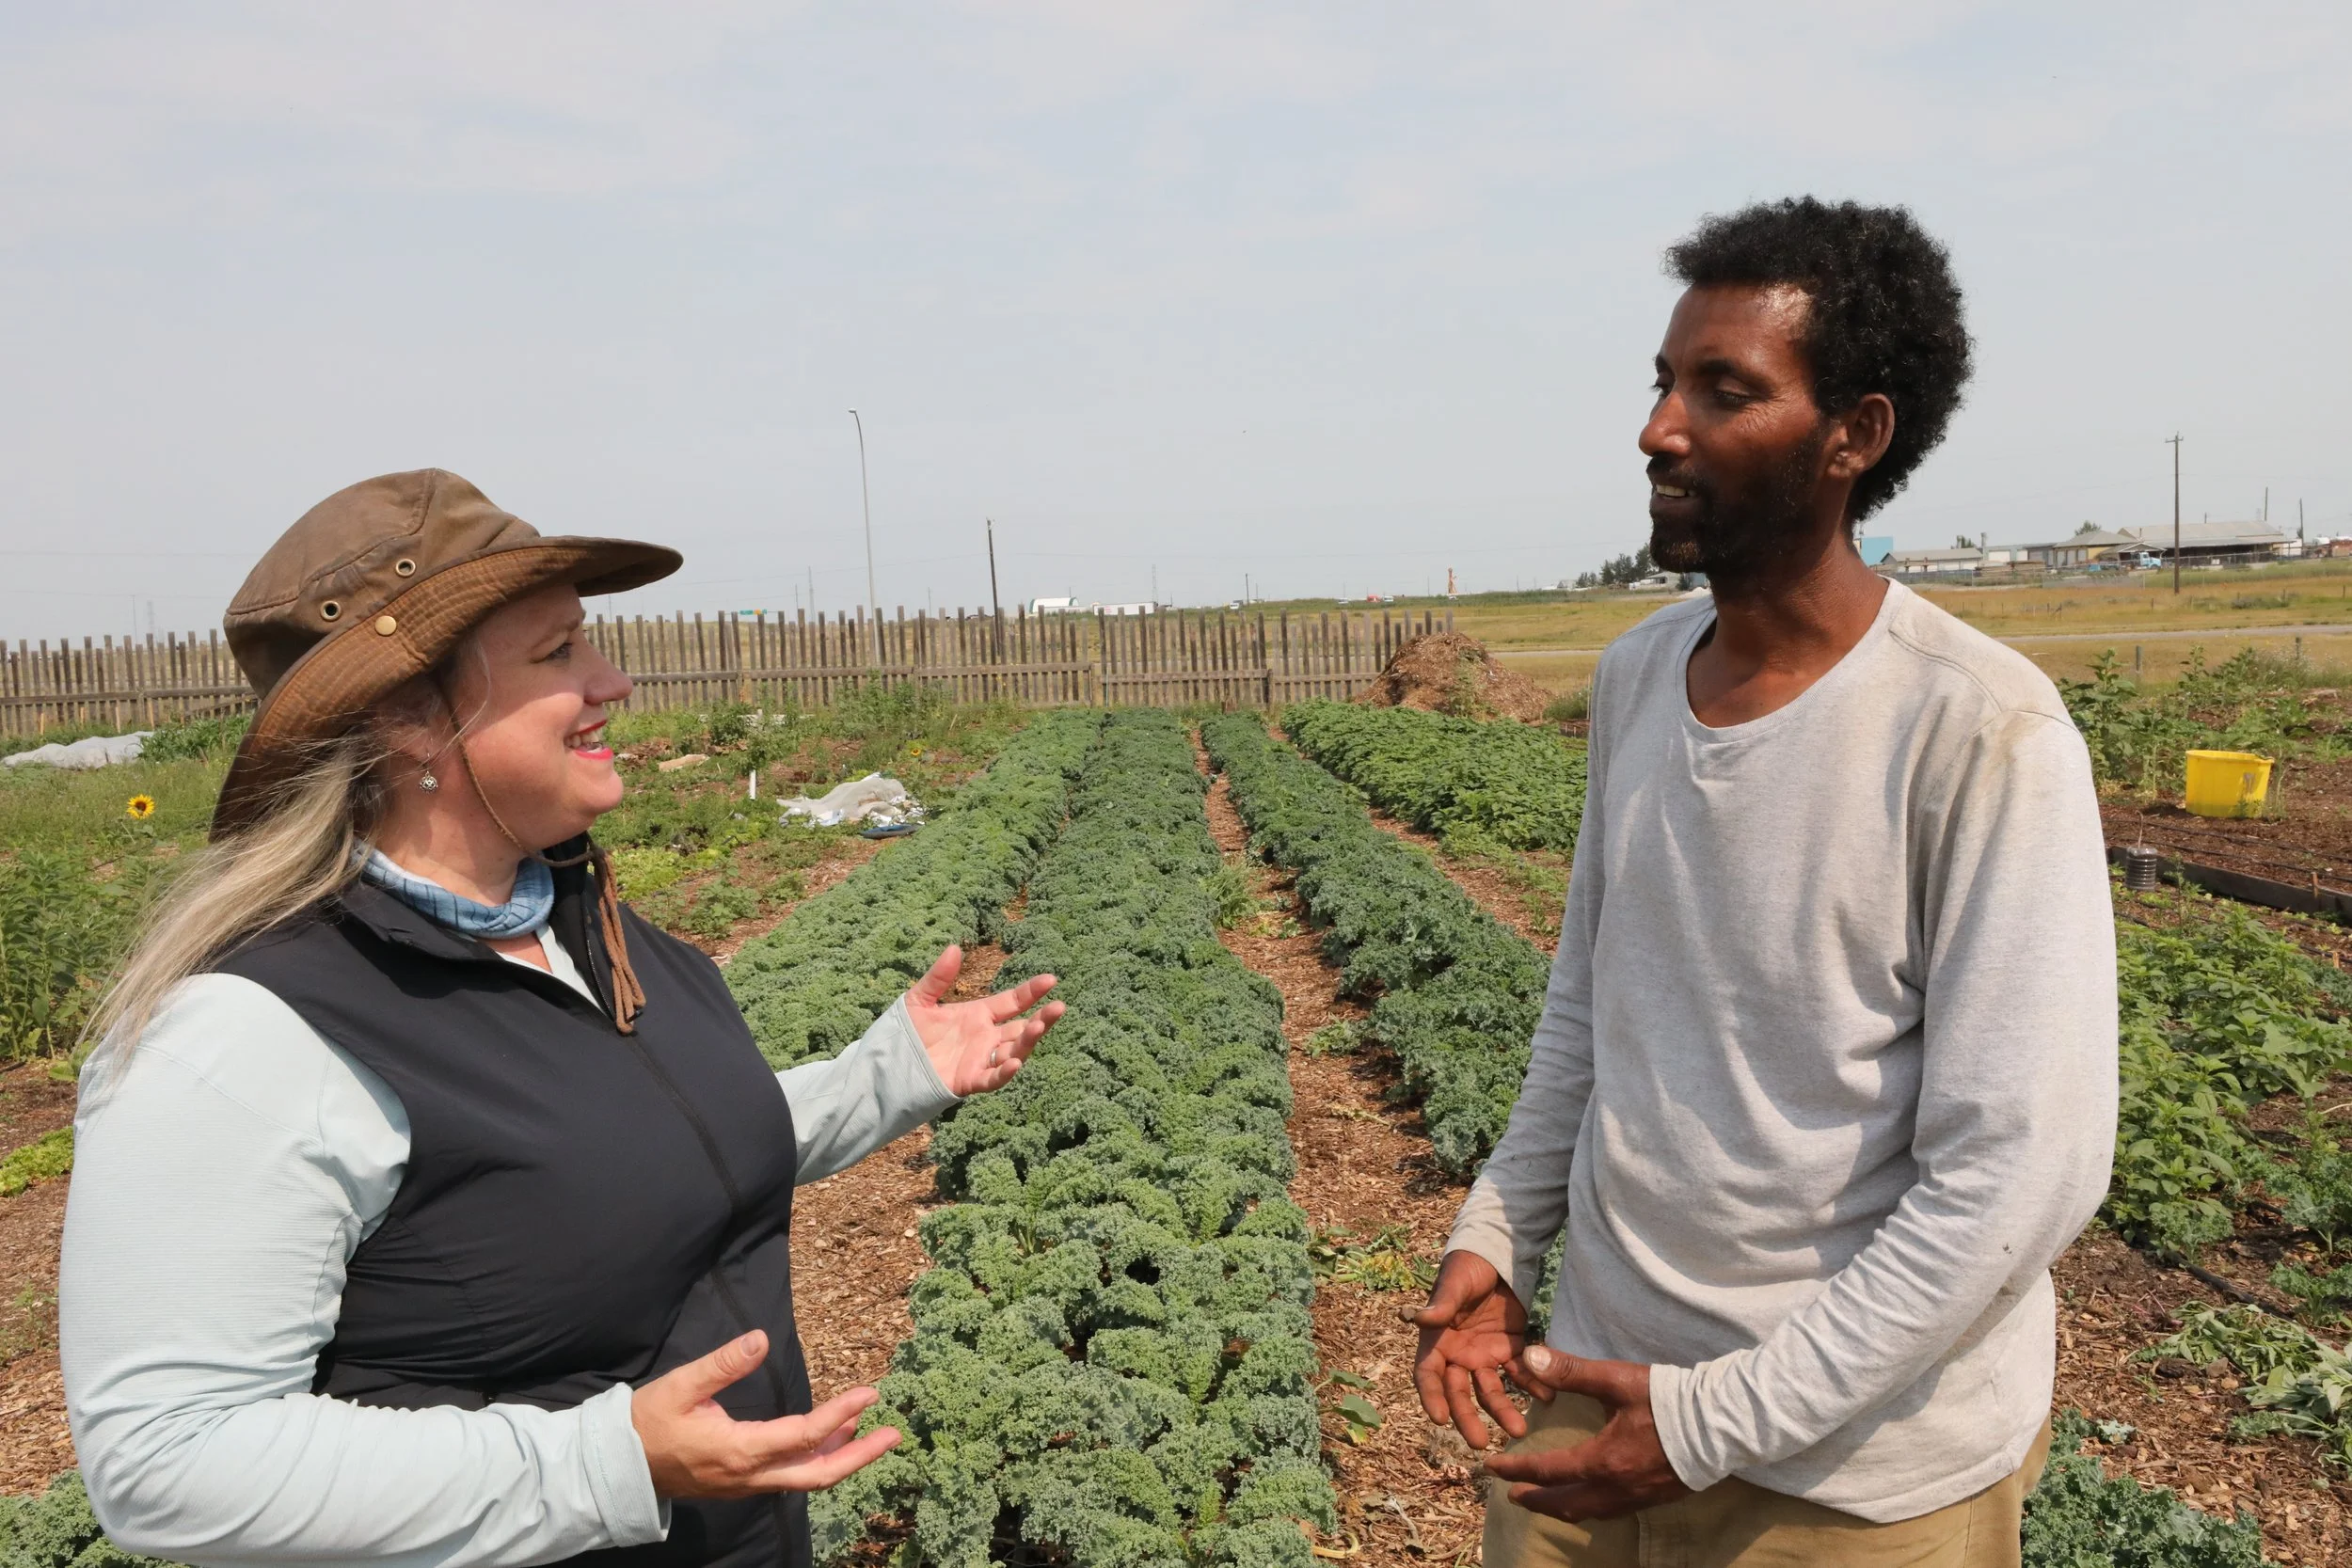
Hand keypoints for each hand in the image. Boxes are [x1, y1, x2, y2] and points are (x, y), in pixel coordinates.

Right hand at [631, 1330, 900, 1498]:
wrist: (618, 1466)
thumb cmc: (648, 1422)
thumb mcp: (681, 1385)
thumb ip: (723, 1363)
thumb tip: (761, 1338)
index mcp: (739, 1450)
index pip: (803, 1435)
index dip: (840, 1415)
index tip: (869, 1394)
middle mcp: (750, 1475)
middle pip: (818, 1473)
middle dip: (860, 1456)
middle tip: (894, 1434)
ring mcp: (747, 1484)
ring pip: (806, 1478)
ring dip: (842, 1457)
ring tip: (870, 1431)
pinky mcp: (742, 1483)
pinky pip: (790, 1476)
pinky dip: (817, 1459)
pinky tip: (830, 1438)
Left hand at [903, 945, 1064, 1095]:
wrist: (888, 1064)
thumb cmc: (906, 1033)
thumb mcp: (920, 999)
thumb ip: (938, 977)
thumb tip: (954, 948)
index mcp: (979, 1016)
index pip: (1013, 1002)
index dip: (1032, 992)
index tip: (1051, 980)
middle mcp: (986, 1038)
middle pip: (1022, 1028)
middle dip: (1042, 1019)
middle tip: (1059, 1007)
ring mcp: (980, 1060)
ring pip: (1014, 1051)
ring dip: (1028, 1041)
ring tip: (1039, 1026)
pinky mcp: (969, 1080)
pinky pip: (993, 1078)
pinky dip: (1005, 1072)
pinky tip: (1016, 1062)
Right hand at [1411, 1249, 1533, 1450]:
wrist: (1496, 1254)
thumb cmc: (1466, 1267)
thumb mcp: (1454, 1283)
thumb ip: (1442, 1304)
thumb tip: (1420, 1317)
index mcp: (1437, 1340)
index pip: (1429, 1375)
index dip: (1431, 1397)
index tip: (1439, 1419)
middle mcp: (1458, 1355)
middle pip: (1459, 1393)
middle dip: (1468, 1418)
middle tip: (1479, 1443)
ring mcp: (1484, 1354)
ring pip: (1491, 1390)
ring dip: (1504, 1410)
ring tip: (1520, 1429)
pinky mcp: (1510, 1349)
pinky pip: (1520, 1373)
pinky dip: (1532, 1385)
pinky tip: (1547, 1396)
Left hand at [1483, 1347, 1689, 1521]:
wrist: (1721, 1423)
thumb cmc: (1668, 1399)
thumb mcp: (1617, 1379)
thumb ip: (1572, 1371)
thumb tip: (1530, 1356)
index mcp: (1601, 1461)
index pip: (1547, 1471)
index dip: (1516, 1470)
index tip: (1493, 1466)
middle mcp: (1615, 1488)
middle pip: (1565, 1503)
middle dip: (1535, 1500)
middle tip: (1512, 1494)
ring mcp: (1637, 1498)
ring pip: (1589, 1513)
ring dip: (1561, 1508)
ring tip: (1544, 1501)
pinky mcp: (1656, 1498)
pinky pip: (1612, 1512)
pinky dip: (1590, 1508)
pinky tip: (1589, 1499)